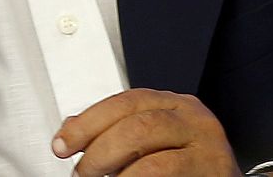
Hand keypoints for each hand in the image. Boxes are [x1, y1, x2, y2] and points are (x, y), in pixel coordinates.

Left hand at [54, 89, 238, 175]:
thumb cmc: (185, 160)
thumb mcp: (152, 135)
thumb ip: (115, 128)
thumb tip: (70, 131)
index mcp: (174, 104)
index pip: (123, 103)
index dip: (87, 123)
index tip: (61, 144)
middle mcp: (195, 122)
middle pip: (137, 127)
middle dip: (99, 151)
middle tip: (82, 172)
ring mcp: (210, 152)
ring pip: (154, 163)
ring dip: (119, 176)